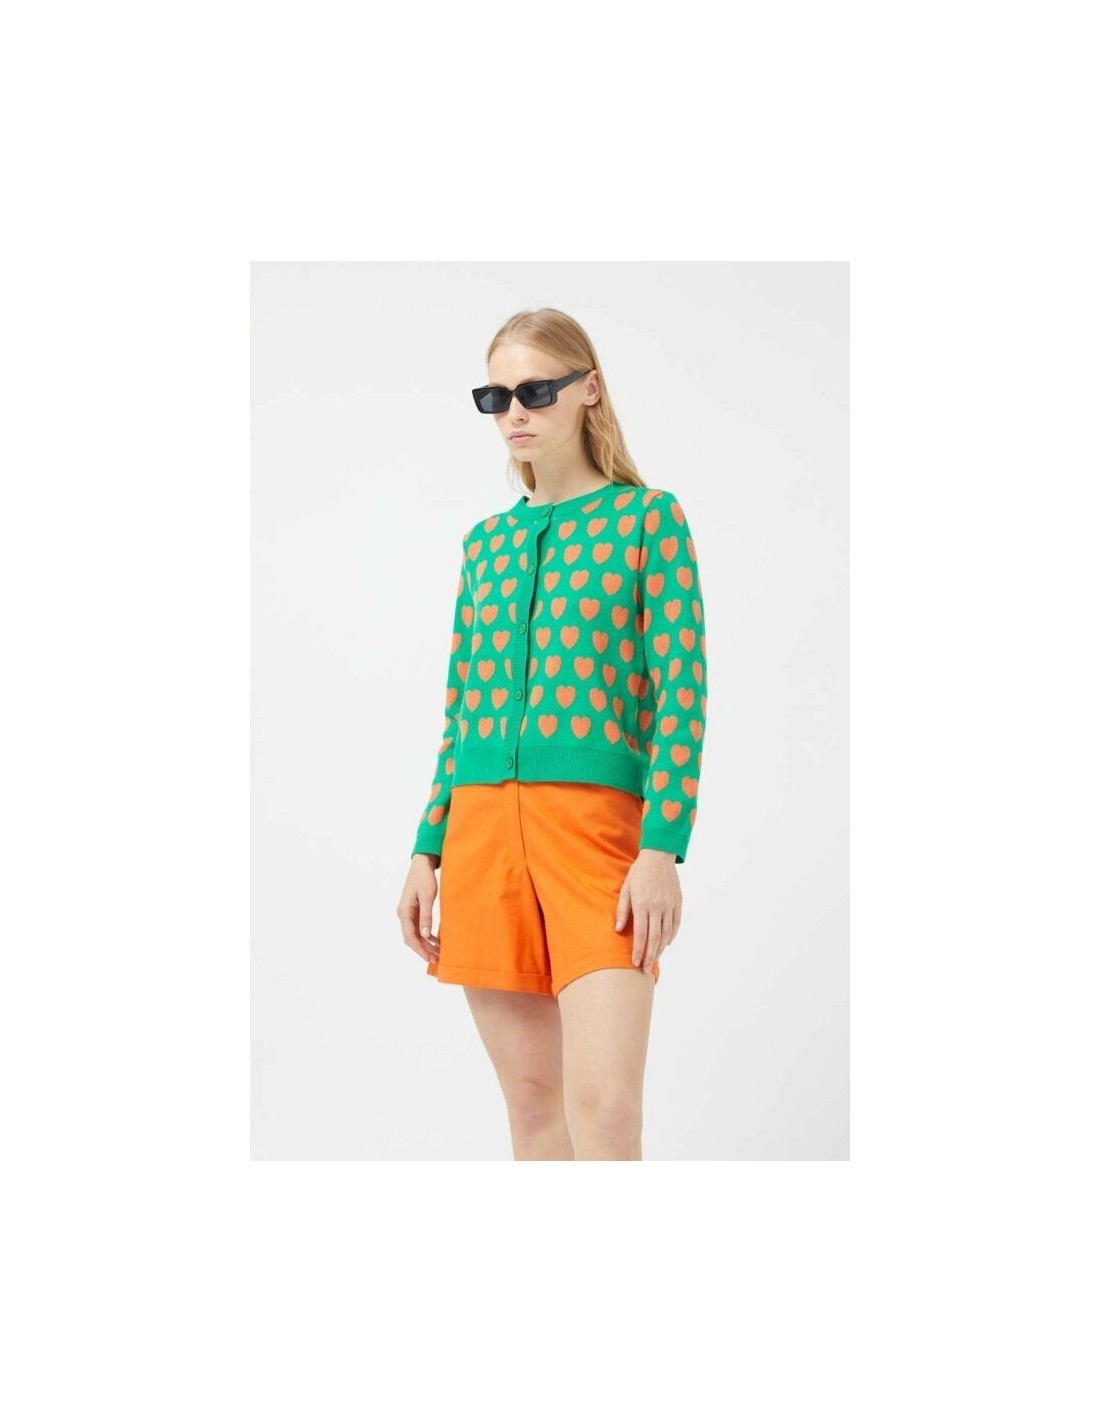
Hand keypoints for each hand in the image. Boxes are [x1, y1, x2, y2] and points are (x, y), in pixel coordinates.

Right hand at [397, 854, 441, 964]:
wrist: (421, 864)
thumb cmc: (424, 878)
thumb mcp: (427, 896)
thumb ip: (426, 916)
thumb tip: (426, 935)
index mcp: (404, 911)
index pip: (410, 936)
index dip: (420, 949)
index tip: (429, 959)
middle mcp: (403, 914)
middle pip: (412, 938)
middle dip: (424, 950)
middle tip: (437, 960)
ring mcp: (407, 913)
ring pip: (415, 934)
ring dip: (426, 944)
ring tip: (439, 953)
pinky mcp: (413, 911)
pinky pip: (418, 928)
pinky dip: (427, 936)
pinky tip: (437, 941)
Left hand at [614, 849, 681, 974]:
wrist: (659, 856)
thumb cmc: (639, 872)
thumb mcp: (626, 889)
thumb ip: (622, 910)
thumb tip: (619, 930)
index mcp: (642, 904)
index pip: (641, 934)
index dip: (638, 951)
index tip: (635, 963)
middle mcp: (657, 907)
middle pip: (655, 938)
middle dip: (650, 956)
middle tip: (646, 969)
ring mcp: (669, 905)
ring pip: (666, 933)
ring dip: (660, 949)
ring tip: (654, 958)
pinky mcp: (678, 902)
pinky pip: (676, 924)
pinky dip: (671, 936)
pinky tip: (666, 943)